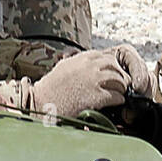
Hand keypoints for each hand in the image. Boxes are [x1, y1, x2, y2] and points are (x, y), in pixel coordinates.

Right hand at [32, 45, 152, 117]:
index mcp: (81, 58)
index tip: (111, 73)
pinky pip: (117, 96)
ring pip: (119, 80)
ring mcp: (94, 81)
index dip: (110, 66)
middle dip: (119, 75)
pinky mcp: (97, 97)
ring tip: (117, 94)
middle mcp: (89, 67)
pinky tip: (114, 103)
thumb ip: (77, 63)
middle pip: (115, 66)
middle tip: (119, 84)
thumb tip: (87, 63)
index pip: (104, 56)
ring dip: (121, 88)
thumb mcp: (63, 68)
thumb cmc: (49, 89)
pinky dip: (118, 100)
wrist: (41, 103)